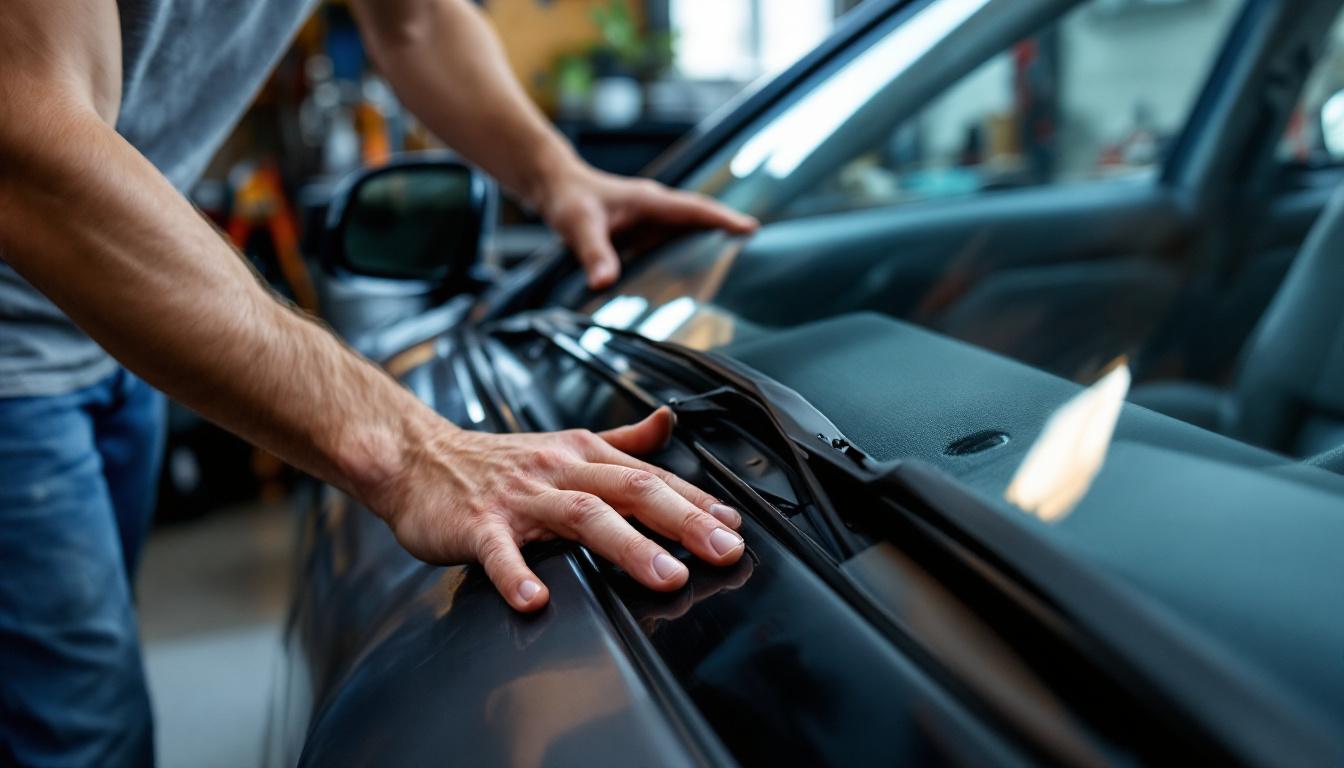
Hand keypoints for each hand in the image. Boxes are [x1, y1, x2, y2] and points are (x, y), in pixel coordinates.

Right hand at [365, 407, 745, 611]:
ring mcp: (518, 498)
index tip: (735, 528)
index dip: (696, 502)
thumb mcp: (566, 445)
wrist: (416, 459)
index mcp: (583, 455)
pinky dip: (517, 575)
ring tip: (665, 576)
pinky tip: (535, 600)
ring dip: (626, 545)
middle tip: (722, 551)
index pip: (650, 477)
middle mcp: (558, 471)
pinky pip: (499, 551)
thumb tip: (669, 424)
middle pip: (629, 490)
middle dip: (681, 520)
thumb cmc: (497, 463)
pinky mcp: (477, 524)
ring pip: (580, 515)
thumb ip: (622, 442)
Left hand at [536, 164, 757, 289]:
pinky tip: (697, 280)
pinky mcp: (646, 233)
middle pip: (702, 219)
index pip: (695, 210)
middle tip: (758, 252)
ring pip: (691, 232)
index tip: (750, 230)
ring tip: (739, 271)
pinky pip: (675, 244)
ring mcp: (653, 221)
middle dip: (729, 231)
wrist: (556, 188)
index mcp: (650, 201)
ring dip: (713, 246)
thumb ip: (593, 253)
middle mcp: (657, 209)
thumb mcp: (577, 225)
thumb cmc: (568, 199)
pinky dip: (690, 257)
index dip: (723, 219)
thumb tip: (604, 282)